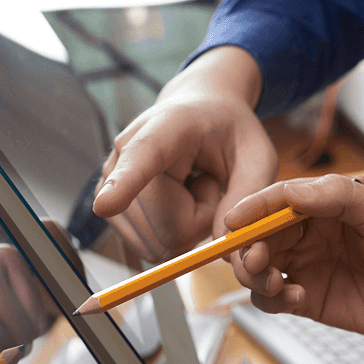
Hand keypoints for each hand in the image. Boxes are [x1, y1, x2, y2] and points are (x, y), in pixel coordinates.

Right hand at [93, 46, 276, 261]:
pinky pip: (151, 247)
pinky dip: (173, 235)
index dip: (124, 184)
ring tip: (193, 189)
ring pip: (158, 243)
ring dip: (188, 229)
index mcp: (167, 127)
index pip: (142, 157)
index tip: (106, 205)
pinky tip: (178, 202)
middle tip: (209, 184)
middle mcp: (126, 152)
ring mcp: (111, 183)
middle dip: (202, 220)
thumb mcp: (257, 155)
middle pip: (167, 228)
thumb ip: (247, 195)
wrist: (200, 114)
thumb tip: (223, 249)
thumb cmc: (230, 133)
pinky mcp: (111, 210)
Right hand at [228, 174, 363, 348]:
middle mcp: (310, 234)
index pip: (277, 200)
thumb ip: (339, 197)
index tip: (234, 221)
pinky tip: (294, 299)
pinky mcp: (307, 299)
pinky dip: (271, 300)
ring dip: (255, 275)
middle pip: (259, 235)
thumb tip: (292, 192)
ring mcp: (307, 267)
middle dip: (248, 247)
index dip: (252, 209)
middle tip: (257, 261)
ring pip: (258, 267)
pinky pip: (272, 299)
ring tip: (276, 283)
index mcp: (325, 206)